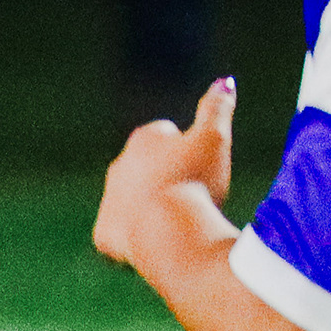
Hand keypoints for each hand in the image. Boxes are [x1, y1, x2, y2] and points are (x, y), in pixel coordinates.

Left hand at [93, 78, 237, 270]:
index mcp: (143, 140)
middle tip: (192, 196)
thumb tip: (225, 80)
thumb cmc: (195, 182)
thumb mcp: (215, 140)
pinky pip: (117, 239)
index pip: (163, 134)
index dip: (185, 149)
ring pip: (131, 203)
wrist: (168, 230)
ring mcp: (110, 201)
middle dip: (163, 179)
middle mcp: (119, 167)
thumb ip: (217, 108)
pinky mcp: (105, 235)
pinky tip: (152, 250)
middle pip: (145, 169)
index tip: (200, 165)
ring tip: (175, 225)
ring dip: (149, 211)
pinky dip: (131, 244)